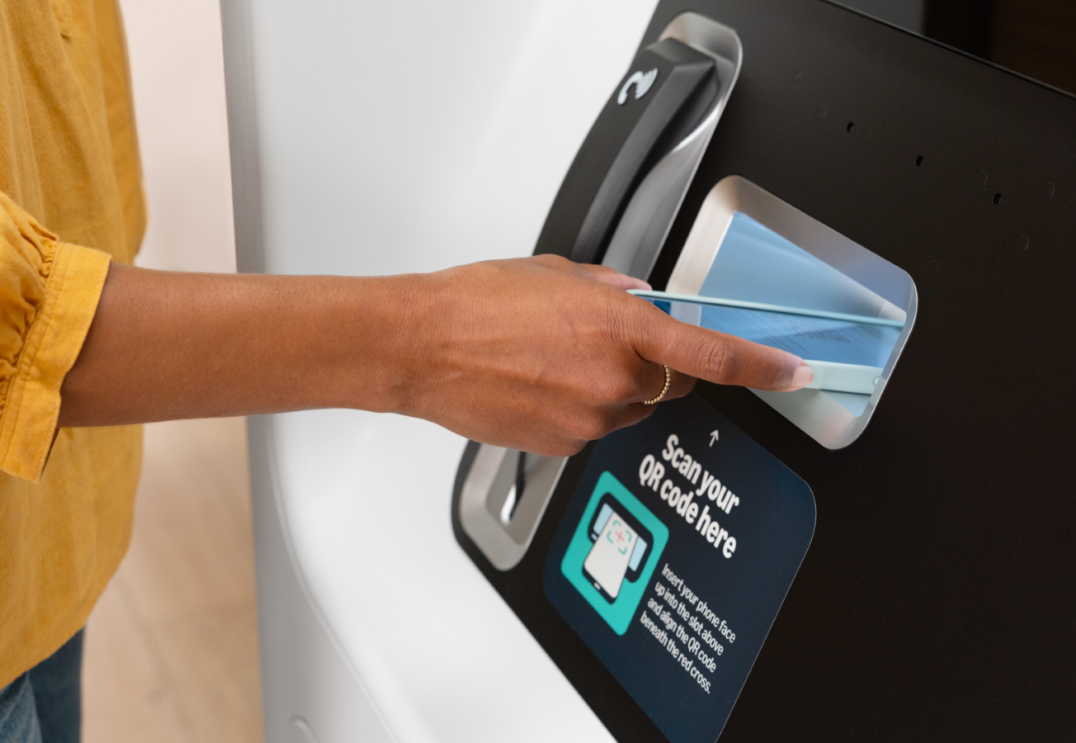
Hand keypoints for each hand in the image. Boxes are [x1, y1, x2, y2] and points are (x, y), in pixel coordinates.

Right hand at [394, 255, 811, 455]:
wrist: (421, 347)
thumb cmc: (474, 304)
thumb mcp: (553, 274)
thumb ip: (609, 290)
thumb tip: (636, 299)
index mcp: (620, 326)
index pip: (715, 354)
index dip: (763, 367)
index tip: (792, 372)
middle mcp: (613, 378)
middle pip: (669, 381)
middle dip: (652, 362)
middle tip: (599, 339)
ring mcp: (588, 417)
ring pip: (628, 406)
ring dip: (610, 385)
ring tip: (551, 359)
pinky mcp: (562, 443)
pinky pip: (592, 425)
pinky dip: (577, 406)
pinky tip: (536, 382)